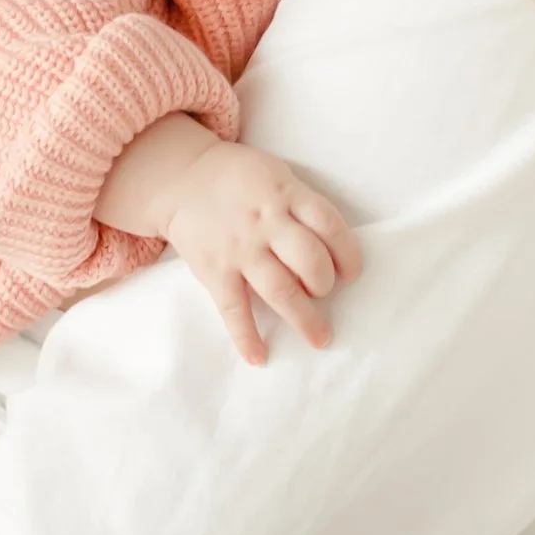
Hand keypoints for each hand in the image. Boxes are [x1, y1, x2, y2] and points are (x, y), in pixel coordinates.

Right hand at [164, 139, 361, 365]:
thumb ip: (303, 206)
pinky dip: (247, 337)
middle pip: (310, 261)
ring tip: (320, 337)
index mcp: (286, 195)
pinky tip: (260, 357)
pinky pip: (234, 310)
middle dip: (325, 285)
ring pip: (281, 290)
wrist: (182, 178)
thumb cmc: (240, 179)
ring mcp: (240, 249)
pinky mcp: (215, 271)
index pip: (329, 225)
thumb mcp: (277, 177)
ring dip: (304, 318)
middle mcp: (266, 223)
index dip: (348, 253)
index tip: (352, 273)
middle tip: (325, 294)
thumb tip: (332, 249)